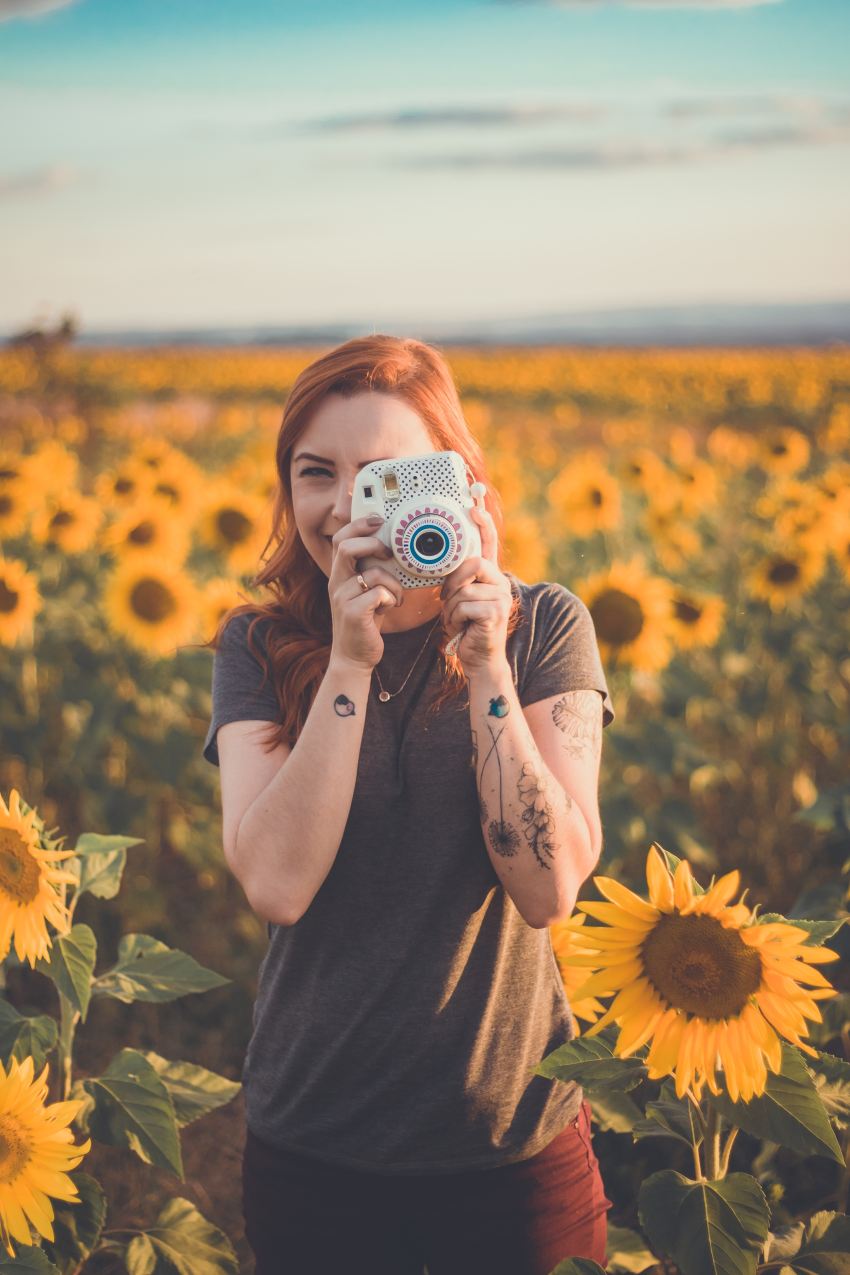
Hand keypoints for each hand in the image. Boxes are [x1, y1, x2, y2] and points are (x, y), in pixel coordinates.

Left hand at [440, 503, 511, 673]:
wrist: (479, 658)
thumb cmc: (466, 627)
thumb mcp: (460, 598)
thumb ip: (459, 579)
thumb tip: (442, 560)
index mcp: (492, 576)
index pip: (488, 543)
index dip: (482, 523)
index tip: (473, 505)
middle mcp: (501, 583)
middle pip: (473, 563)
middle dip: (454, 582)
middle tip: (450, 599)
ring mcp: (501, 598)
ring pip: (464, 589)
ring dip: (452, 607)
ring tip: (457, 620)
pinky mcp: (496, 613)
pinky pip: (465, 605)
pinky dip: (455, 618)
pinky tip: (462, 627)